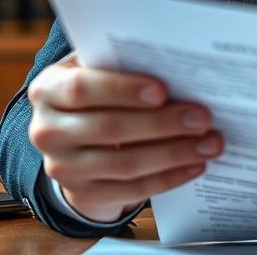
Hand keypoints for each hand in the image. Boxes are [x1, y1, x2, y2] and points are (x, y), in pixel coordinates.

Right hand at [27, 54, 223, 222]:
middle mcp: (46, 131)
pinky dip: (167, 178)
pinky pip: (130, 190)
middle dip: (162, 123)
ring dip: (173, 153)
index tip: (162, 90)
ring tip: (210, 144)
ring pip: (124, 163)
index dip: (122, 89)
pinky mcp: (82, 194)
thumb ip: (121, 64)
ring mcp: (61, 168)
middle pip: (109, 128)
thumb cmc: (97, 91)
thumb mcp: (96, 71)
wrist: (72, 138)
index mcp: (48, 90)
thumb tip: (176, 62)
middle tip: (203, 118)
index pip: (82, 88)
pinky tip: (195, 166)